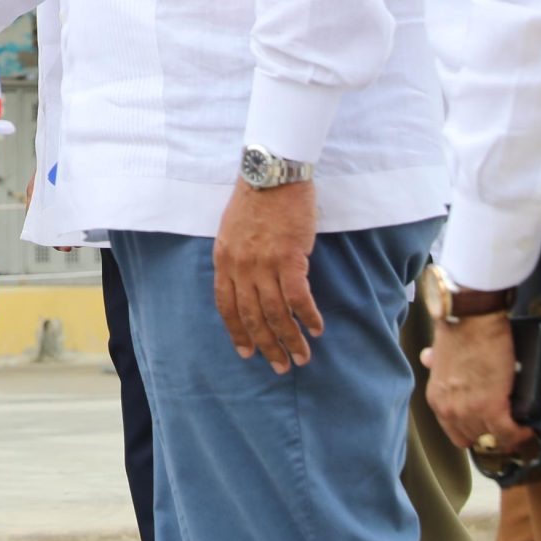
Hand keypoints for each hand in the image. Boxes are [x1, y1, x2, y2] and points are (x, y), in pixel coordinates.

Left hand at [212, 179, 323, 372]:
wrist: (271, 174)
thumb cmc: (255, 200)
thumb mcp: (232, 232)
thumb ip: (237, 260)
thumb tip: (249, 286)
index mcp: (223, 260)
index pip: (226, 306)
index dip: (237, 332)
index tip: (246, 353)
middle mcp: (240, 266)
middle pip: (252, 316)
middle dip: (266, 345)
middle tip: (280, 366)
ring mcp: (263, 263)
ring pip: (276, 313)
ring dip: (291, 339)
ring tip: (302, 357)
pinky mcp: (289, 258)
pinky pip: (298, 298)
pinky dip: (308, 317)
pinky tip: (317, 329)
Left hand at [422, 309, 534, 453]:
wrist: (471, 319)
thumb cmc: (458, 329)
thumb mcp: (440, 352)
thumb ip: (436, 363)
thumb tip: (428, 358)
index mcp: (437, 398)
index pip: (455, 432)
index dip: (475, 431)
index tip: (489, 427)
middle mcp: (449, 409)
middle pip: (475, 438)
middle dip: (492, 434)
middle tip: (508, 427)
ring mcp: (469, 411)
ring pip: (493, 439)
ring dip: (508, 435)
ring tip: (519, 426)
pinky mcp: (492, 408)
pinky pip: (509, 433)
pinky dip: (521, 433)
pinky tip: (527, 426)